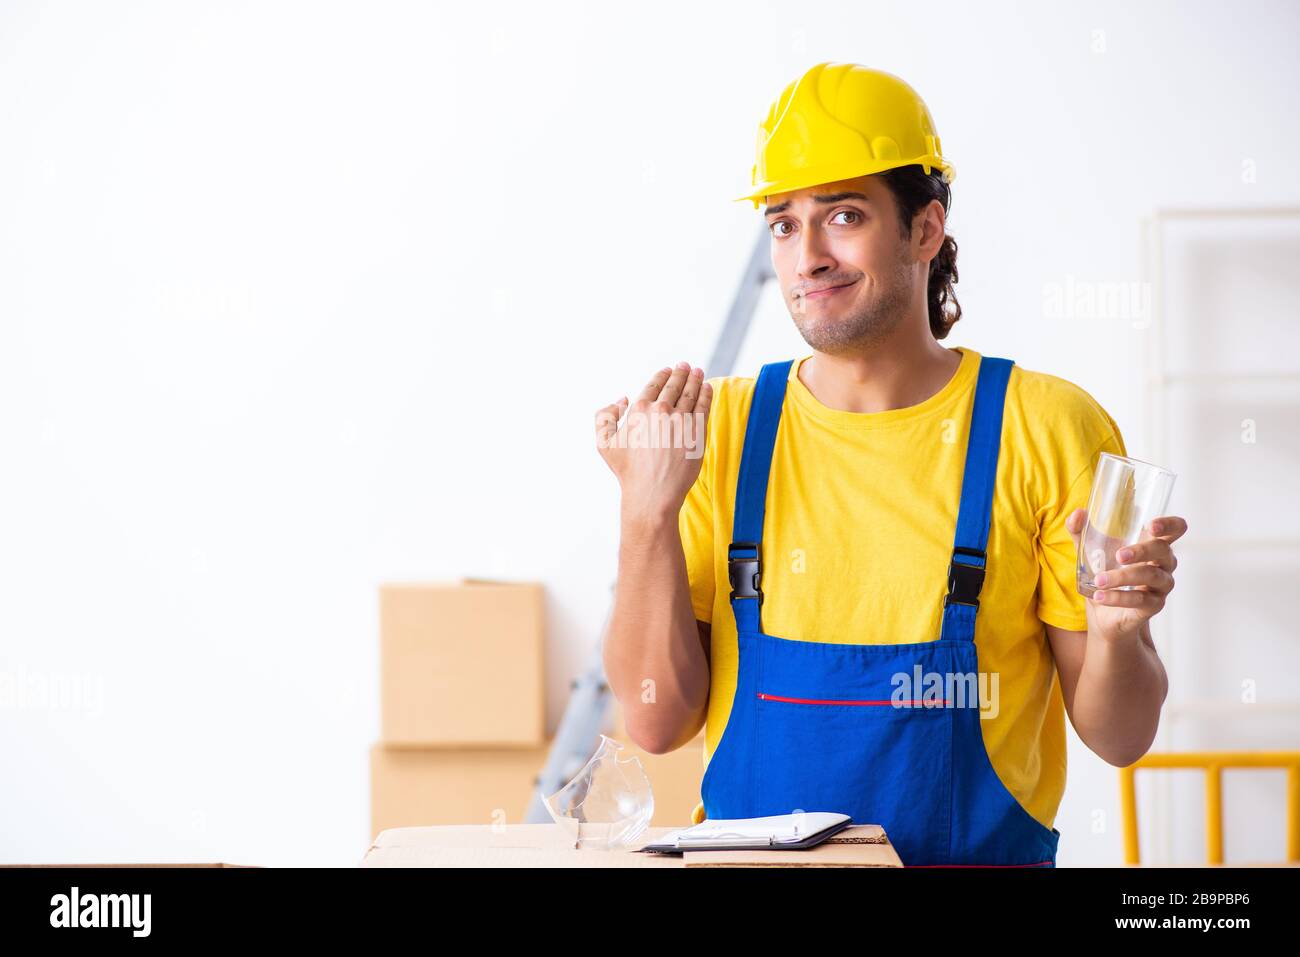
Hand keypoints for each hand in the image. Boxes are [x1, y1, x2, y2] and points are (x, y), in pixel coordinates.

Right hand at [595, 362, 711, 518]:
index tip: (669, 370)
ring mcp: (681, 420)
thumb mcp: (603, 443)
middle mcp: (660, 410)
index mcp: (638, 409)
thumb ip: (604, 416)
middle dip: (682, 372)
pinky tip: (708, 388)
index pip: (655, 384)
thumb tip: (622, 399)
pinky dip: (707, 394)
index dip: (663, 375)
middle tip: (687, 366)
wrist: (652, 493)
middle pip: (675, 385)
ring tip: (699, 373)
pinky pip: (704, 407)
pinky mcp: (697, 432)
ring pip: (691, 392)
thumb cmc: (628, 471)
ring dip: (696, 379)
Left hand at [1066, 508, 1186, 640]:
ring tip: (1099, 580)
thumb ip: (1081, 530)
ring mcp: (1161, 585)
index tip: (1152, 526)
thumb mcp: (1089, 550)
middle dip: (1142, 550)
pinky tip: (1100, 596)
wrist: (1104, 613)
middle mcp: (1163, 563)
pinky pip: (1140, 599)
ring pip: (1151, 576)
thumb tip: (1077, 513)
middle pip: (1164, 550)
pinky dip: (1118, 597)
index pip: (1176, 529)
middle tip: (1119, 555)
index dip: (1170, 524)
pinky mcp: (1154, 605)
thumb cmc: (1105, 573)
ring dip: (1123, 577)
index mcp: (1152, 544)